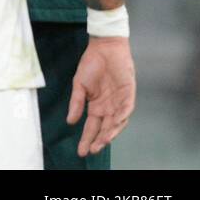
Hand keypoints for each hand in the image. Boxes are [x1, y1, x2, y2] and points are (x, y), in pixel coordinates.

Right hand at [68, 35, 135, 155]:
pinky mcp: (128, 93)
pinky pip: (126, 108)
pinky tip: (116, 122)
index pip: (91, 127)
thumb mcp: (78, 85)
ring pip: (117, 122)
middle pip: (105, 128)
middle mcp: (108, 107)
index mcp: (95, 106)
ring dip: (111, 132)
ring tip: (103, 141)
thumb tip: (70, 122)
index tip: (80, 151)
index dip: (86, 138)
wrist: (103, 48)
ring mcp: (119, 102)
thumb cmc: (91, 64)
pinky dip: (122, 116)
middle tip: (91, 150)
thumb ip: (76, 103)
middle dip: (98, 140)